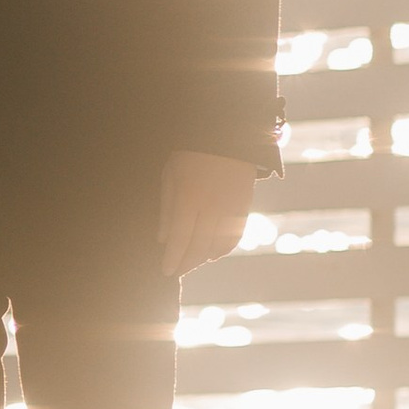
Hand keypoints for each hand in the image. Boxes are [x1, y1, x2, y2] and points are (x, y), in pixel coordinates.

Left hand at [158, 149, 257, 280]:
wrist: (228, 137)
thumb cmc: (191, 155)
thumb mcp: (171, 175)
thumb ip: (167, 209)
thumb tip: (163, 239)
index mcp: (191, 197)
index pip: (180, 237)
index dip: (173, 257)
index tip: (166, 271)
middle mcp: (213, 206)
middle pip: (199, 246)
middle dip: (187, 263)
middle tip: (177, 272)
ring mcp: (231, 208)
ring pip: (218, 245)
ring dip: (203, 258)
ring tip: (191, 263)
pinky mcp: (244, 207)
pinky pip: (235, 236)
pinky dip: (223, 250)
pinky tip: (212, 255)